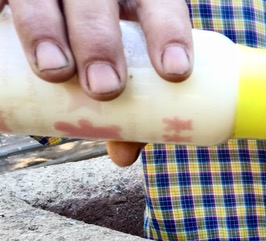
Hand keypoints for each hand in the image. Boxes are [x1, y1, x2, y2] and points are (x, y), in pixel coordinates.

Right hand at [2, 0, 192, 99]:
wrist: (61, 10)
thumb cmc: (100, 43)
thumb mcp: (120, 61)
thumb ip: (129, 103)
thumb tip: (123, 155)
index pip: (159, 3)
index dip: (169, 32)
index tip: (175, 72)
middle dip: (101, 41)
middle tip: (104, 87)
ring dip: (45, 30)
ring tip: (54, 71)